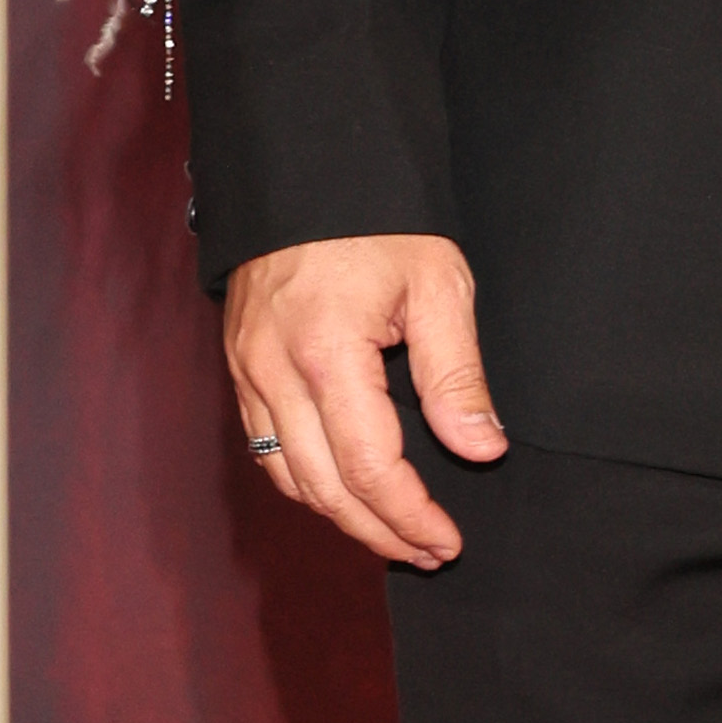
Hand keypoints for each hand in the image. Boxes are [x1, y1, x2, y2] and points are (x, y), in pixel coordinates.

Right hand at [223, 234, 505, 570]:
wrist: (307, 169)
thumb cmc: (377, 221)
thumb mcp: (436, 287)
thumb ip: (456, 376)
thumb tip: (481, 448)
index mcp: (327, 354)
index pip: (367, 467)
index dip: (408, 515)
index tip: (445, 540)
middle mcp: (274, 372)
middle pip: (322, 487)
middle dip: (377, 531)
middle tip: (426, 552)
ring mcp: (248, 371)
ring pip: (287, 475)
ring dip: (339, 515)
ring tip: (392, 533)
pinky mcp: (240, 366)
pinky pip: (265, 447)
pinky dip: (305, 481)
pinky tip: (343, 491)